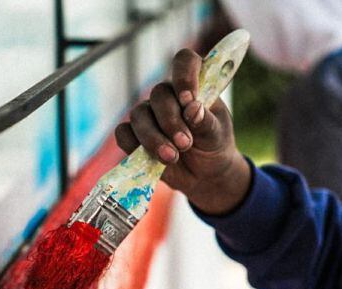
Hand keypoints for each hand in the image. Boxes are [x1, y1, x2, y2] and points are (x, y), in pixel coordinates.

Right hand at [114, 49, 251, 214]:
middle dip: (170, 121)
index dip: (184, 75)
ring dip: (154, 138)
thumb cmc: (214, 145)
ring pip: (139, 115)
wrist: (206, 174)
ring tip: (172, 157)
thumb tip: (193, 108)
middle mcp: (169, 95)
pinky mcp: (135, 135)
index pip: (185, 61)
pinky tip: (152, 159)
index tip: (188, 99)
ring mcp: (150, 114)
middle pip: (158, 95)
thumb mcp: (217, 134)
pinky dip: (134, 146)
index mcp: (193, 85)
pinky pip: (124, 134)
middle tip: (185, 143)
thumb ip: (207, 121)